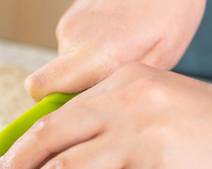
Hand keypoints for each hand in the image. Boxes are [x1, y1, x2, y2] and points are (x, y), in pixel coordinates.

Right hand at [26, 0, 205, 99]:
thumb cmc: (171, 9)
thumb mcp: (161, 60)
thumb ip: (122, 92)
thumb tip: (95, 116)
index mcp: (95, 56)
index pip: (40, 90)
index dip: (48, 106)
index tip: (71, 114)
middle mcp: (74, 39)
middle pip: (54, 84)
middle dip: (76, 92)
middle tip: (110, 88)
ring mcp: (69, 24)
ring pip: (66, 66)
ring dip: (88, 70)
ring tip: (121, 57)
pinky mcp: (72, 15)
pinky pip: (74, 47)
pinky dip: (91, 51)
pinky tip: (117, 40)